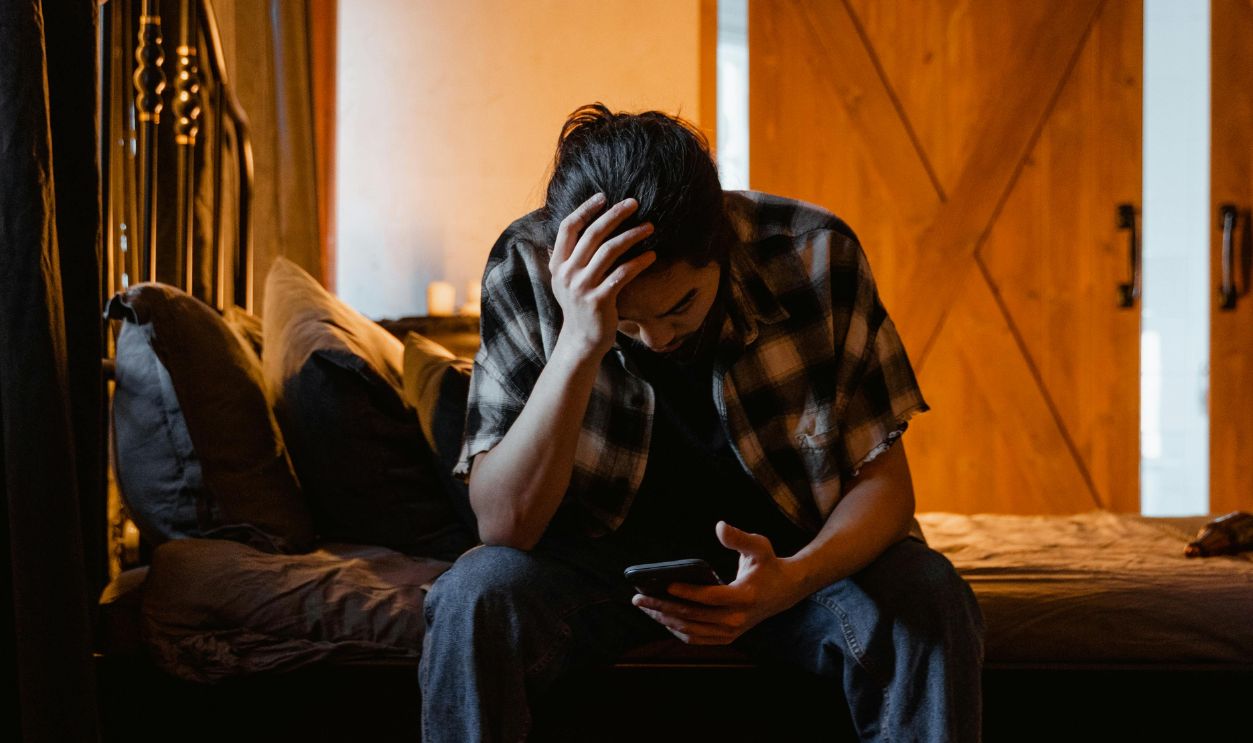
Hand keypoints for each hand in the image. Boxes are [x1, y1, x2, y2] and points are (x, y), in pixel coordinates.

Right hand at [549, 193, 656, 361]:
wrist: (581, 340)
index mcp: (557, 264)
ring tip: (649, 227)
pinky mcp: (599, 300)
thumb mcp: (567, 279)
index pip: (568, 227)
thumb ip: (572, 255)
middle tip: (634, 203)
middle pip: (592, 234)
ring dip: (632, 235)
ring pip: (609, 251)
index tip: (603, 197)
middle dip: (615, 215)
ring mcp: (581, 288)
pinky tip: (652, 256)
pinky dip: (639, 263)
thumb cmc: (581, 305)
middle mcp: (567, 274)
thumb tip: (585, 225)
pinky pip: (622, 274)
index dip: (585, 209)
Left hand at [631, 522, 805, 644]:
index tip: (665, 584)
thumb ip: (739, 537)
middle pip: (693, 616)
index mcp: (744, 597)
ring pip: (690, 630)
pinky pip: (696, 638)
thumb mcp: (759, 546)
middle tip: (638, 597)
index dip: (686, 592)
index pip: (709, 598)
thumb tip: (719, 526)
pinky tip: (660, 617)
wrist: (784, 591)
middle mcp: (737, 619)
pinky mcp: (727, 637)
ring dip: (664, 619)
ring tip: (643, 606)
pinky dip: (675, 630)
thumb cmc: (767, 564)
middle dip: (662, 607)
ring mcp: (731, 632)